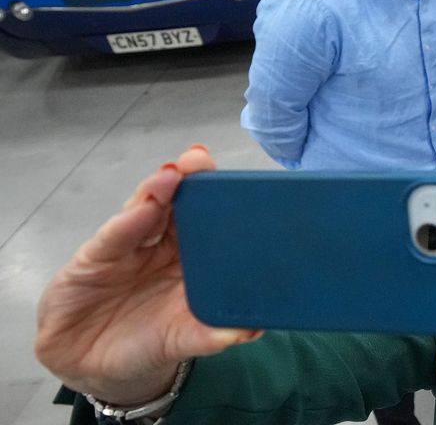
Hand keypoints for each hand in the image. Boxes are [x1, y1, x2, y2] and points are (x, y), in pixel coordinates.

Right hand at [34, 147, 260, 404]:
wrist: (92, 366)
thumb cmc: (147, 343)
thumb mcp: (183, 339)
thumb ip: (212, 334)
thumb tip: (251, 332)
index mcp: (194, 258)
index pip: (211, 220)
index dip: (222, 196)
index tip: (240, 179)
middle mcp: (164, 245)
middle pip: (179, 204)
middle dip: (190, 178)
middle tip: (199, 160)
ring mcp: (129, 247)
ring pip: (146, 210)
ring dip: (160, 189)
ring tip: (173, 175)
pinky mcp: (94, 258)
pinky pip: (113, 237)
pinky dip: (128, 221)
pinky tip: (143, 206)